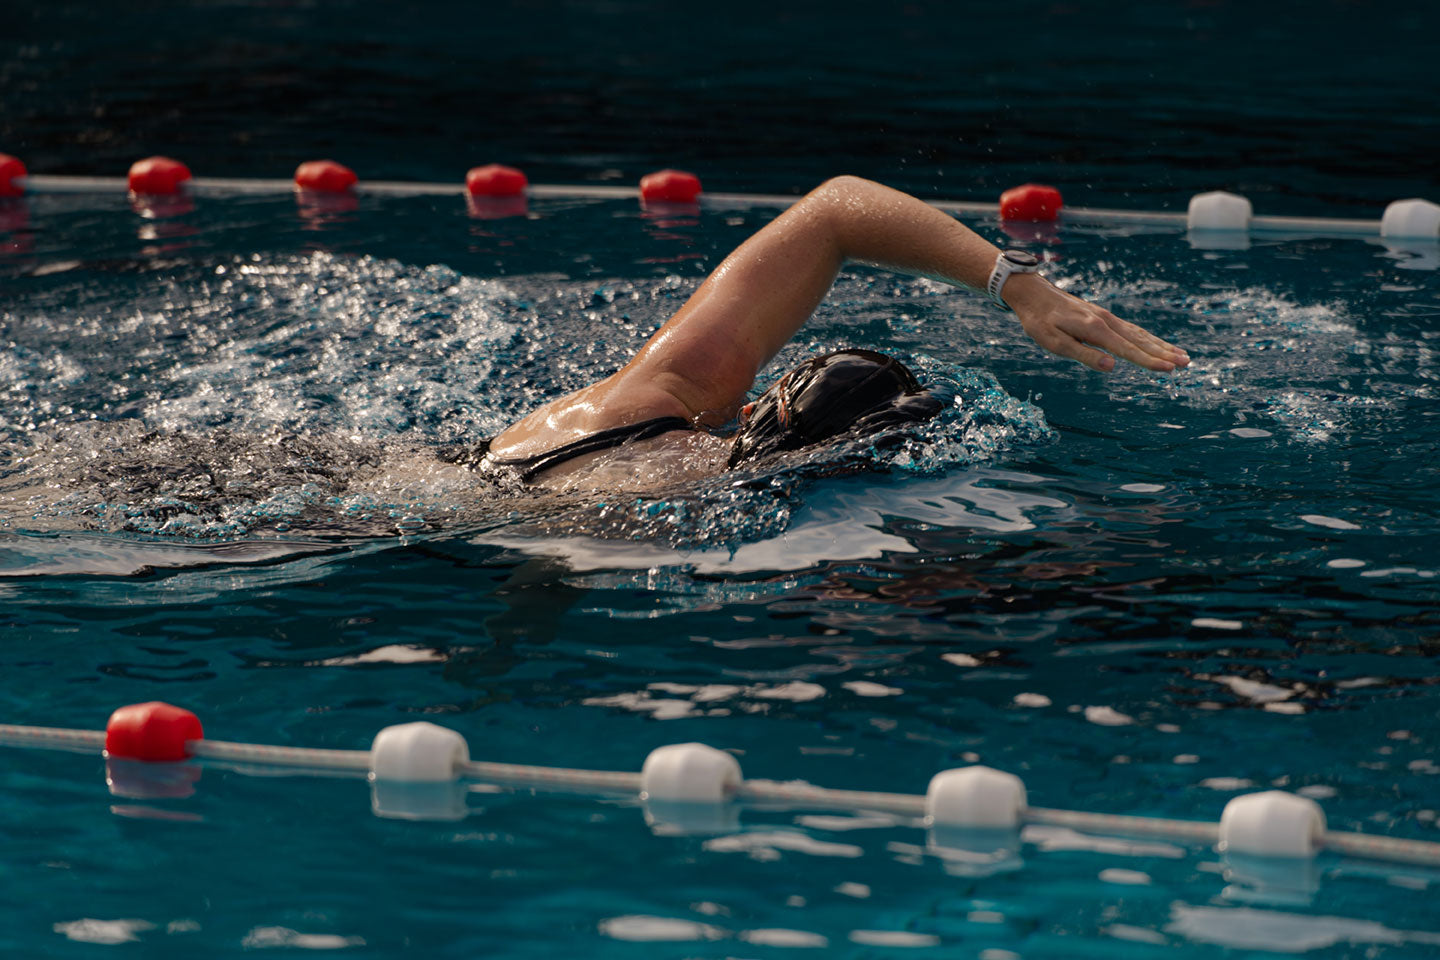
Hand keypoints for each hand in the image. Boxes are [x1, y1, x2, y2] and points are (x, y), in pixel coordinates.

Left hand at [1001, 274, 1188, 372]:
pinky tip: (1155, 344)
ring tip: (1181, 355)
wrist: (1033, 293)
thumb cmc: (1040, 321)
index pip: (1127, 350)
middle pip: (1140, 340)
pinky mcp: (1102, 317)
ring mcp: (1105, 317)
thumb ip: (1084, 355)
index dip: (1148, 361)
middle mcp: (1105, 321)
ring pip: (1138, 333)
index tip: (1168, 370)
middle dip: (1164, 353)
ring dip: (1160, 345)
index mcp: (1094, 329)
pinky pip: (1130, 329)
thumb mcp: (1055, 343)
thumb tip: (1111, 367)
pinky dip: (1147, 337)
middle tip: (1186, 363)